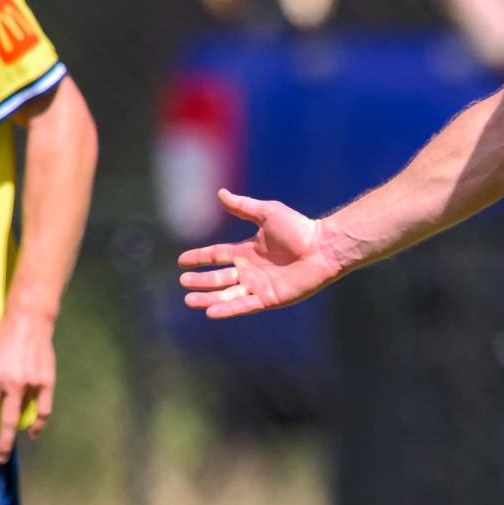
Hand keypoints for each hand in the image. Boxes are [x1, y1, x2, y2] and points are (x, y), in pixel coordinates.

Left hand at [0, 307, 54, 462]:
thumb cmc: (1, 338)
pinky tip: (32, 433)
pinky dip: (39, 424)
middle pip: (6, 422)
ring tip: (10, 445)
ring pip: (24, 415)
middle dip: (1, 444)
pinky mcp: (47, 382)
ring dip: (16, 431)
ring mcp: (32, 384)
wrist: (30, 322)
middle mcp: (13, 384)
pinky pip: (44, 410)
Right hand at [177, 191, 341, 318]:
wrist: (322, 247)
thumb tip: (220, 192)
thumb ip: (243, 206)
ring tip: (189, 300)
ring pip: (227, 294)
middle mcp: (250, 270)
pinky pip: (244, 306)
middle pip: (218, 277)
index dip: (199, 258)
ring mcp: (259, 285)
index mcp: (247, 251)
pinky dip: (227, 309)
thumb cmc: (298, 228)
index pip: (217, 256)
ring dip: (208, 298)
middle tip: (183, 282)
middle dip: (200, 281)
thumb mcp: (267, 213)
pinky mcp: (269, 298)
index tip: (181, 261)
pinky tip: (210, 311)